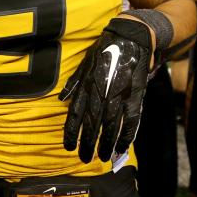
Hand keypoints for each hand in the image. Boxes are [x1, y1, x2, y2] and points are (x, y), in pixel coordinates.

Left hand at [59, 17, 151, 163]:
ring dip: (105, 143)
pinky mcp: (136, 95)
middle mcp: (101, 91)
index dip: (71, 132)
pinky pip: (131, 120)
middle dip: (87, 143)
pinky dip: (126, 136)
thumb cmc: (104, 51)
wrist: (130, 37)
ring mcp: (119, 94)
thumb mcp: (84, 64)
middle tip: (84, 159)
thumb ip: (73, 83)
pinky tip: (121, 148)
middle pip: (92, 123)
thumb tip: (61, 99)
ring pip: (111, 125)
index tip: (68, 147)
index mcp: (86, 85)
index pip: (75, 114)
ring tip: (101, 157)